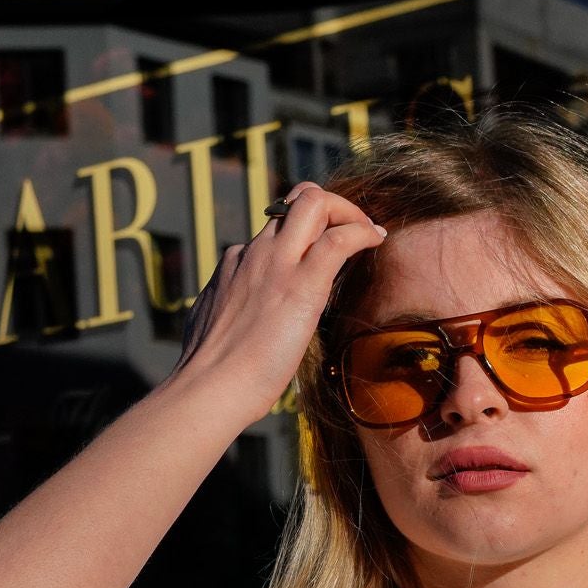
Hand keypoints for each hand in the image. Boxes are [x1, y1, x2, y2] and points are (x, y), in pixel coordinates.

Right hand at [167, 181, 386, 434]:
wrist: (209, 387)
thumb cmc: (212, 376)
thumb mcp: (215, 329)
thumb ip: (230, 313)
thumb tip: (237, 325)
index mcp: (235, 264)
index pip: (272, 232)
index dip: (302, 236)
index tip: (319, 250)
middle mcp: (255, 253)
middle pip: (294, 201)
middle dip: (328, 203)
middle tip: (352, 228)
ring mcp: (276, 263)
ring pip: (314, 203)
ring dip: (348, 212)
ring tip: (369, 233)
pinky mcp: (301, 284)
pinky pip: (339, 238)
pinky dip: (362, 230)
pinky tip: (377, 239)